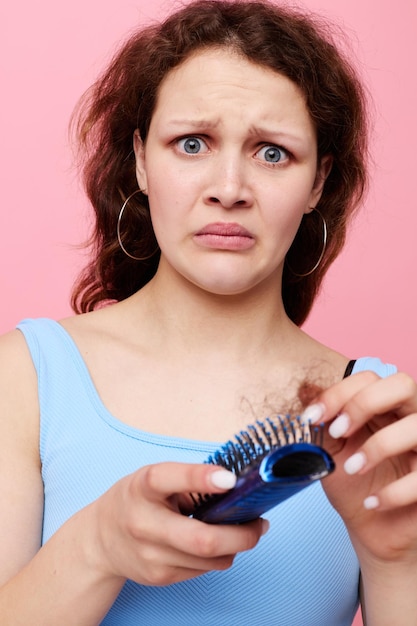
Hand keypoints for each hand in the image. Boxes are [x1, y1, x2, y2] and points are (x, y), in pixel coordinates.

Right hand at [88, 462, 266, 586]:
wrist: (100, 540)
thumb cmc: (135, 500)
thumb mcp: (153, 478)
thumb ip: (188, 480)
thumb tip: (234, 487)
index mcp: (142, 487)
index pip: (169, 478)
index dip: (201, 477)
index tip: (230, 479)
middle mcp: (143, 523)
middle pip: (202, 540)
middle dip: (241, 535)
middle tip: (259, 524)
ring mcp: (150, 556)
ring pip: (210, 560)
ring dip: (236, 546)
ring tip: (244, 531)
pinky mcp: (159, 577)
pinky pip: (203, 570)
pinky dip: (217, 557)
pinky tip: (215, 543)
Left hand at [301, 371, 416, 564]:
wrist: (372, 530)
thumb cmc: (354, 484)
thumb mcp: (331, 450)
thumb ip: (323, 422)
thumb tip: (304, 391)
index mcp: (386, 406)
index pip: (369, 378)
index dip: (338, 393)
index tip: (312, 417)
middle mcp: (411, 418)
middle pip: (402, 384)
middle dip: (364, 403)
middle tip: (338, 431)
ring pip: (416, 426)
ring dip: (378, 446)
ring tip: (352, 469)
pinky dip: (394, 492)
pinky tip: (373, 502)